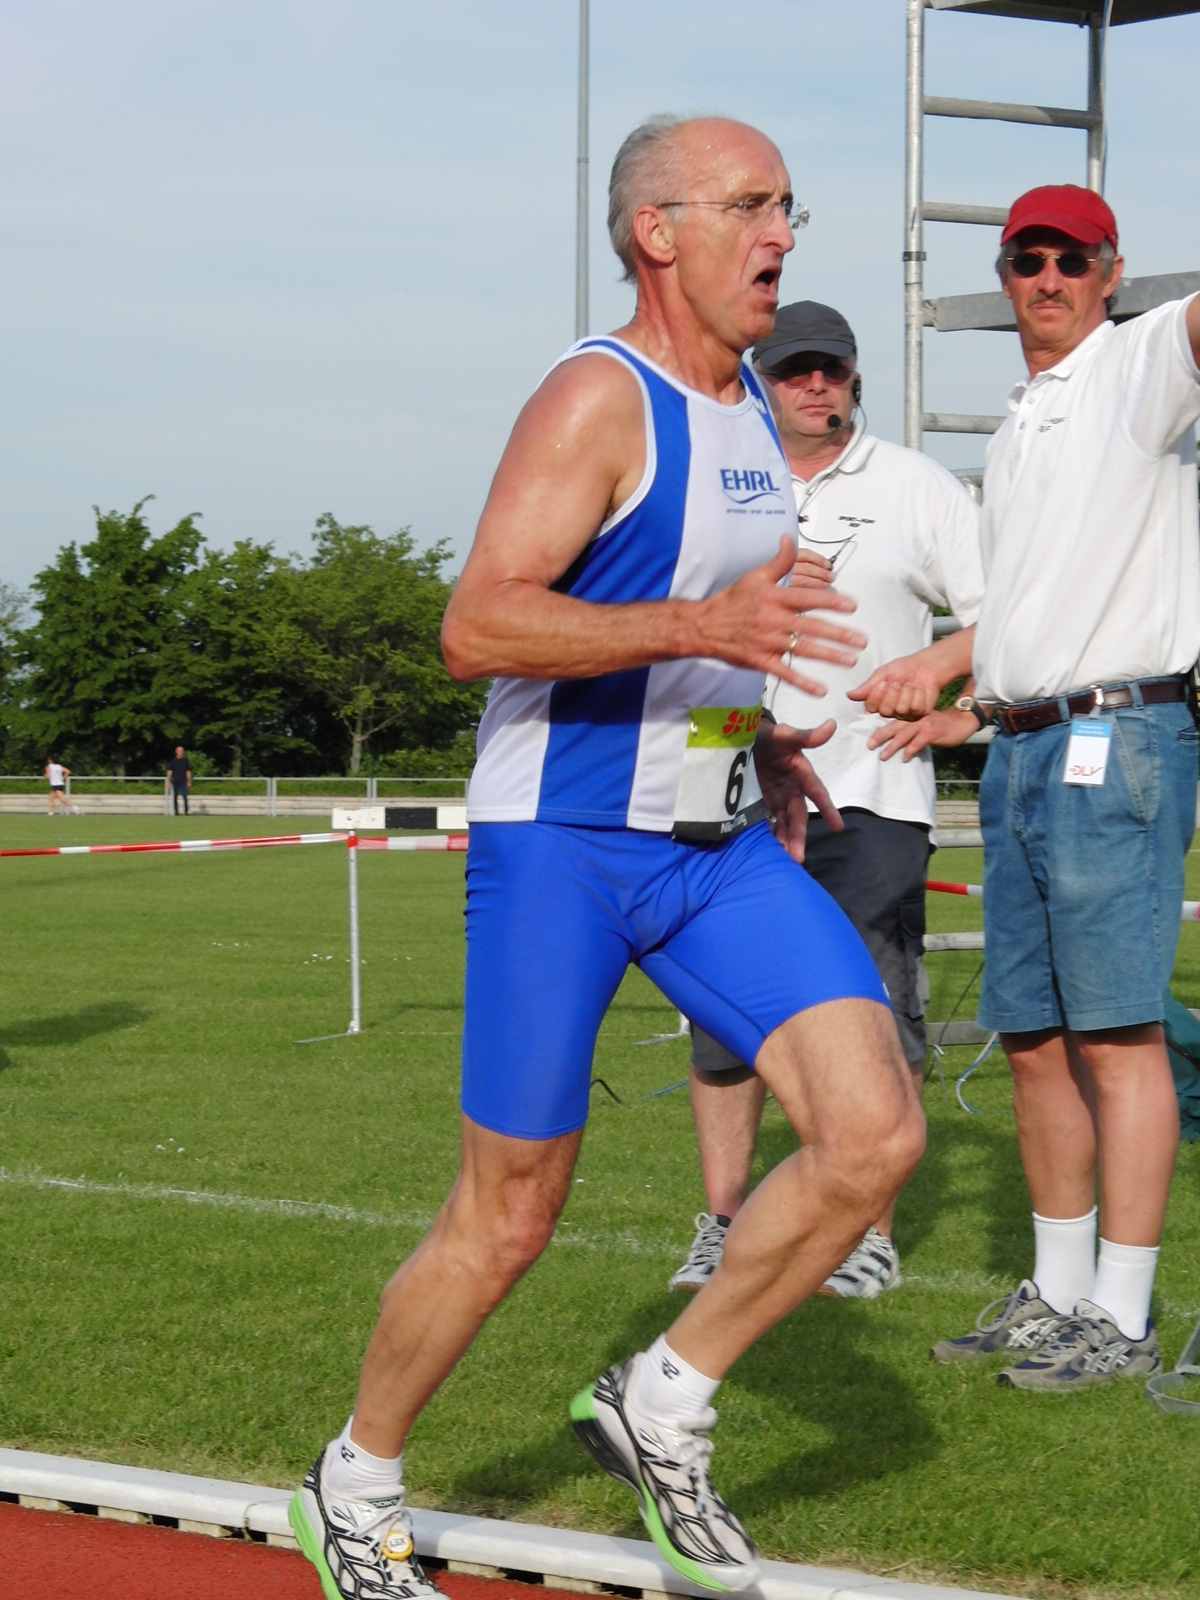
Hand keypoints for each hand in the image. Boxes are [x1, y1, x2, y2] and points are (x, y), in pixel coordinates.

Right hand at [699, 537, 865, 696]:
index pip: (808, 598)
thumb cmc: (732, 601)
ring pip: (803, 650)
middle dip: (838, 635)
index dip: (831, 602)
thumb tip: (790, 540)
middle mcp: (773, 620)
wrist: (704, 626)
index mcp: (775, 598)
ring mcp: (767, 642)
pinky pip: (784, 673)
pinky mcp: (760, 660)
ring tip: (849, 660)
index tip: (851, 606)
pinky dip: (802, 682)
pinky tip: (820, 689)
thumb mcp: (755, 576)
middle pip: (811, 627)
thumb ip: (779, 561)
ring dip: (828, 656)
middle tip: (860, 640)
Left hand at [753, 718, 840, 862]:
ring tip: (785, 860)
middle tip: (798, 858)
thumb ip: (805, 735)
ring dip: (786, 840)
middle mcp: (792, 788)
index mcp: (801, 772)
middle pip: (798, 816)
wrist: (745, 734)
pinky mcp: (763, 799)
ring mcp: (777, 795)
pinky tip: (769, 850)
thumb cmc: (768, 733)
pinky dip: (770, 834)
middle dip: (799, 836)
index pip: (817, 793)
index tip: (838, 827)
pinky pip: (769, 820)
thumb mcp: (784, 734)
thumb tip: (832, 725)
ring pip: (785, 822)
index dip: (828, 809)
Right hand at [847, 650, 941, 718]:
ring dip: (906, 692)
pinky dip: (919, 694)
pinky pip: (916, 707)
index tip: (883, 683)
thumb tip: (849, 694)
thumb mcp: (882, 674)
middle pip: (885, 711)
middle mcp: (890, 710)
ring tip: (910, 684)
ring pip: (901, 709)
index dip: (876, 696)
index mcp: (878, 701)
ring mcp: (905, 713)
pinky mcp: (919, 713)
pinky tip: (920, 689)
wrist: (926, 666)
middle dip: (892, 693)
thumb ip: (867, 686)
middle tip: (898, 682)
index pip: (870, 707)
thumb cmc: (904, 668)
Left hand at [868, 707, 979, 762]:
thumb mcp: (925, 724)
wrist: (964, 720)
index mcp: (913, 717)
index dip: (881, 729)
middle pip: (895, 726)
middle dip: (881, 736)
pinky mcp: (933, 732)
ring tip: (882, 756)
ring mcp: (924, 724)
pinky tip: (904, 758)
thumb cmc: (944, 725)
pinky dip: (911, 750)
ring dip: (892, 745)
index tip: (868, 738)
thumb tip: (900, 743)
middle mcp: (916, 719)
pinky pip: (919, 741)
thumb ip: (913, 731)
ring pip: (904, 734)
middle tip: (869, 745)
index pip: (894, 722)